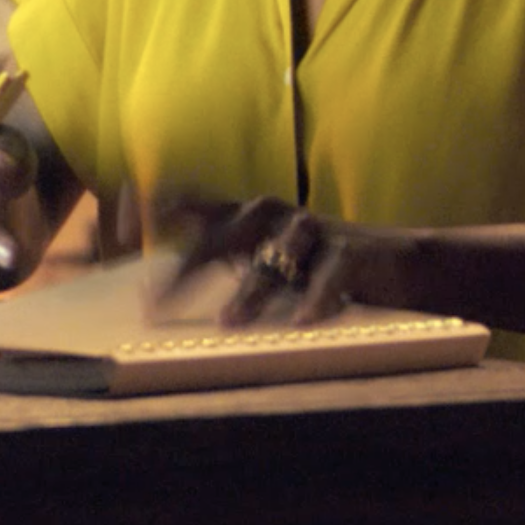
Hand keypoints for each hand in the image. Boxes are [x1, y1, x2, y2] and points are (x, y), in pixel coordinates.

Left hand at [160, 193, 394, 327]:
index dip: (159, 206)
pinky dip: (315, 299)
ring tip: (228, 322)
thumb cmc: (321, 268)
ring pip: (274, 258)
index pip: (197, 202)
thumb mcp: (267, 263)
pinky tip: (301, 323)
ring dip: (250, 291)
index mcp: (251, 218)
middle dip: (187, 270)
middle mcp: (276, 217)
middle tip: (155, 305)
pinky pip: (330, 274)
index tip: (121, 224)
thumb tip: (155, 290)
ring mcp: (315, 231)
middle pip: (224, 235)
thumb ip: (223, 264)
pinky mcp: (354, 251)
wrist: (403, 264)